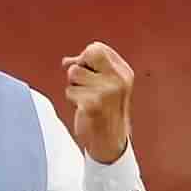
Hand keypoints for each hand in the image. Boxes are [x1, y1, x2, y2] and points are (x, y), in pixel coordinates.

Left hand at [62, 41, 133, 163]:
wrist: (110, 142)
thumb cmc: (105, 110)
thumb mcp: (106, 84)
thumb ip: (90, 68)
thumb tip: (67, 61)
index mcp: (124, 72)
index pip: (96, 48)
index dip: (85, 58)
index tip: (89, 73)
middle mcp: (119, 80)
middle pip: (87, 54)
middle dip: (79, 67)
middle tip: (85, 84)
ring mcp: (107, 92)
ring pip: (74, 73)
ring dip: (74, 86)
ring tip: (86, 98)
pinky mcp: (93, 104)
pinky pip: (70, 91)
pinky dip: (72, 99)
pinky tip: (84, 109)